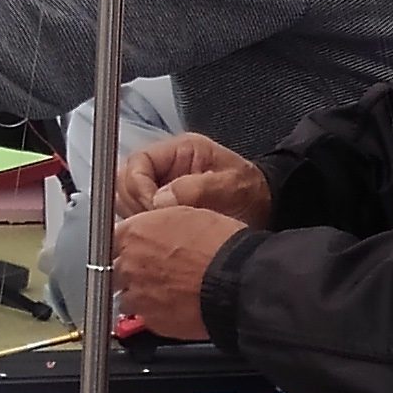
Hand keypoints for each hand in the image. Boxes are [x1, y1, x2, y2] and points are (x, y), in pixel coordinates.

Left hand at [112, 202, 246, 337]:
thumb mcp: (188, 214)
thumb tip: (157, 227)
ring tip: (166, 290)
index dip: (127, 243)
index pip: (111, 238)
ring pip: (126, 296)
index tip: (135, 247)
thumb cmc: (220, 247)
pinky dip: (155, 313)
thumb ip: (159, 222)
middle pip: (115, 269)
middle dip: (130, 270)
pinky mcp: (151, 321)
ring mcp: (137, 296)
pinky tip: (176, 305)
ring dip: (140, 293)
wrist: (237, 283)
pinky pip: (144, 317)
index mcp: (134, 234)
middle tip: (154, 270)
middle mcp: (128, 265)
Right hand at [114, 135, 272, 227]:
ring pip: (127, 203)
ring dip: (138, 220)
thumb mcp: (231, 185)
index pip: (138, 162)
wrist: (266, 209)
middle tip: (154, 225)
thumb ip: (197, 188)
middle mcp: (164, 168)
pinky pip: (140, 220)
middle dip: (135, 205)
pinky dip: (145, 231)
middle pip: (125, 183)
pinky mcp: (162, 211)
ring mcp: (161, 189)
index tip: (151, 208)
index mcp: (179, 151)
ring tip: (160, 234)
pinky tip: (162, 240)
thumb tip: (160, 201)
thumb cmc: (252, 193)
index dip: (138, 186)